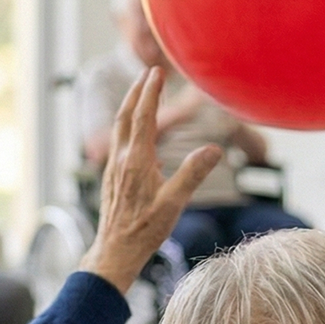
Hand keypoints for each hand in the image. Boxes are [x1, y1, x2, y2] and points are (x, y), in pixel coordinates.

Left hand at [79, 68, 221, 292]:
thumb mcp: (174, 203)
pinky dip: (127, 128)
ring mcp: (113, 169)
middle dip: (137, 92)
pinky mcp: (111, 178)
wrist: (114, 251)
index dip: (150, 93)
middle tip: (147, 72)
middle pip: (126, 116)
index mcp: (137, 162)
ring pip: (119, 129)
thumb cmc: (145, 230)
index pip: (143, 117)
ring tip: (140, 94)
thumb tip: (213, 149)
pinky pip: (118, 143)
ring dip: (129, 107)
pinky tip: (136, 137)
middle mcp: (121, 160)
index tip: (155, 71)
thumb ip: (193, 173)